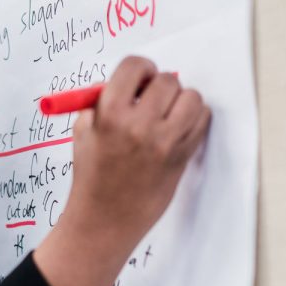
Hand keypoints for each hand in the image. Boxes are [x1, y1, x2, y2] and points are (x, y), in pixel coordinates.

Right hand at [34, 56, 210, 285]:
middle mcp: (141, 125)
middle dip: (159, 85)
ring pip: (192, 97)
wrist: (105, 218)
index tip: (139, 78)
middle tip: (151, 98)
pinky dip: (193, 119)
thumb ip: (104, 101)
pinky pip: (201, 121)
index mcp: (111, 114)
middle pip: (167, 80)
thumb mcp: (84, 132)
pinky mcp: (182, 157)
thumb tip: (129, 80)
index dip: (140, 69)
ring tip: (166, 114)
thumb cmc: (92, 174)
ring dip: (181, 100)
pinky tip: (176, 128)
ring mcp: (165, 142)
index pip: (135, 67)